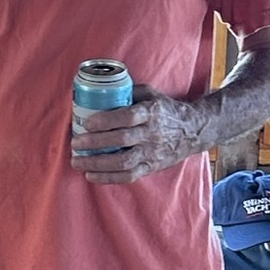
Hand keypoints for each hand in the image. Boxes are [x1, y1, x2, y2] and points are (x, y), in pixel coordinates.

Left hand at [70, 82, 209, 184]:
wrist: (193, 131)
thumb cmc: (166, 110)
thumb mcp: (152, 94)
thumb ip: (129, 92)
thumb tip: (100, 91)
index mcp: (152, 112)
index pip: (127, 117)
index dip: (106, 121)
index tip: (86, 123)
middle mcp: (152, 134)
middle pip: (122, 140)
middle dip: (95, 143)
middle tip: (75, 144)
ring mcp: (152, 153)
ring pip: (123, 162)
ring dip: (97, 164)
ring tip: (77, 162)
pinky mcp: (151, 167)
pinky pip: (129, 176)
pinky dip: (108, 178)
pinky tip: (91, 175)